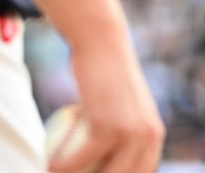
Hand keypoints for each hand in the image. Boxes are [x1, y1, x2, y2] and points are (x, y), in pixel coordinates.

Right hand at [53, 37, 163, 172]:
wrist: (102, 44)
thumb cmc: (106, 74)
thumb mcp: (124, 106)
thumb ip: (124, 131)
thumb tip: (107, 158)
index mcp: (155, 136)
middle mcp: (149, 138)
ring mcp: (130, 134)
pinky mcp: (107, 128)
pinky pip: (80, 159)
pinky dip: (62, 166)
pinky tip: (50, 166)